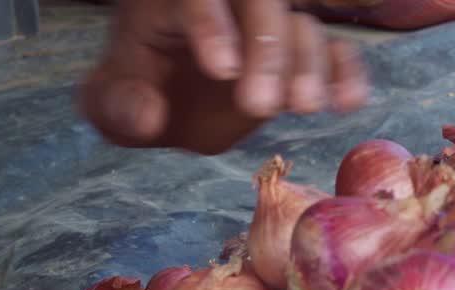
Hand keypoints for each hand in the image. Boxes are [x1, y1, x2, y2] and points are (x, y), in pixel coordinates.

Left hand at [80, 0, 368, 154]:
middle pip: (259, 1)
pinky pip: (333, 50)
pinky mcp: (298, 55)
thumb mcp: (108, 105)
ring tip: (303, 108)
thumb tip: (149, 114)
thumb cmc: (135, 97)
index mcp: (168, 0)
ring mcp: (266, 26)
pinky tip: (346, 102)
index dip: (211, 23)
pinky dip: (345, 72)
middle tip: (260, 105)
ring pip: (299, 24)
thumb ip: (118, 106)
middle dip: (266, 50)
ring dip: (308, 64)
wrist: (168, 106)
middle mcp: (226, 2)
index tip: (221, 71)